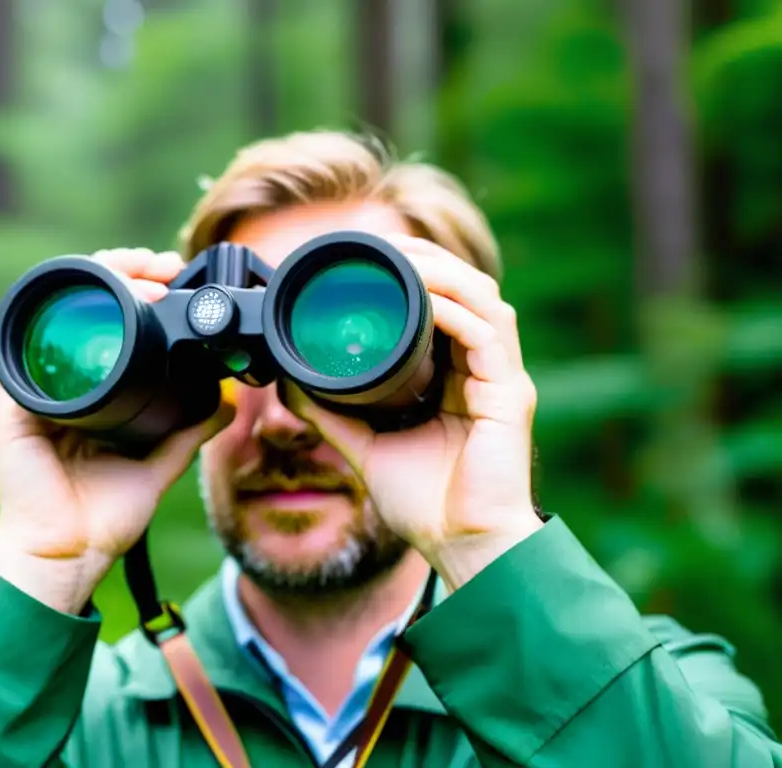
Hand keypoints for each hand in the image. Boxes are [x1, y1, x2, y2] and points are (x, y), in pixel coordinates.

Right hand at [0, 248, 234, 613]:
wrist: (68, 558)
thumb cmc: (103, 520)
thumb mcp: (159, 467)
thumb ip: (188, 432)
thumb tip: (226, 401)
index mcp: (92, 398)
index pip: (111, 327)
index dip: (137, 293)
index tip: (171, 277)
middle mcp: (61, 388)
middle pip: (78, 311)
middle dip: (117, 273)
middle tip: (157, 265)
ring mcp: (31, 396)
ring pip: (40, 318)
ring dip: (75, 284)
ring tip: (121, 269)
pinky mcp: (7, 411)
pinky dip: (3, 325)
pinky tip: (38, 300)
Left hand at [285, 233, 542, 588]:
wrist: (463, 548)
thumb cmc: (428, 506)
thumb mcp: (367, 447)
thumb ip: (333, 414)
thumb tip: (292, 383)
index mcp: (461, 380)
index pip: (448, 309)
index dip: (418, 277)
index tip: (375, 258)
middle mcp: (486, 372)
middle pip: (469, 293)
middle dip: (429, 262)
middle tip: (384, 245)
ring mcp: (503, 381)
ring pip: (484, 301)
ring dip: (444, 274)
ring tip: (402, 258)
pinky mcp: (511, 396)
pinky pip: (486, 336)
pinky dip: (455, 311)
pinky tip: (425, 299)